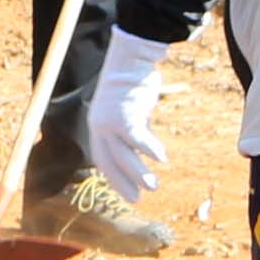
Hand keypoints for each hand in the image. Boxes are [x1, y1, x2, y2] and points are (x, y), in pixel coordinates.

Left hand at [89, 28, 173, 201]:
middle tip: (139, 199)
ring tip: (154, 186)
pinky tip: (162, 159)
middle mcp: (99, 128)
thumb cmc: (130, 86)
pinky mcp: (125, 114)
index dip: (115, 178)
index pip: (103, 159)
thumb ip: (131, 128)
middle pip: (111, 162)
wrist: (129, 61)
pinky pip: (137, 138)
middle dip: (124, 183)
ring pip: (124, 155)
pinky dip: (150, 149)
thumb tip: (143, 147)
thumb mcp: (127, 111)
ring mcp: (110, 122)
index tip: (127, 193)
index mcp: (97, 128)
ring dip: (139, 173)